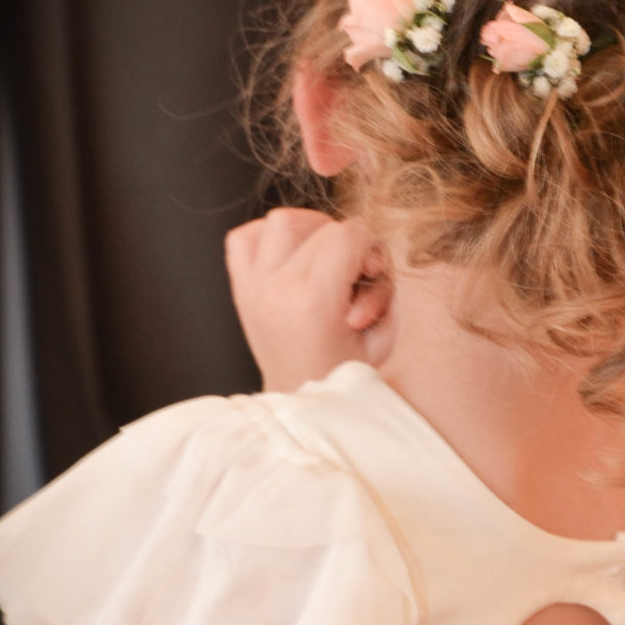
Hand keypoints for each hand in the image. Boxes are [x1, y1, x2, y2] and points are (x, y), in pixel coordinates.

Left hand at [224, 208, 391, 390]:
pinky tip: (289, 256)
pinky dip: (266, 237)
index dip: (370, 246)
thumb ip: (383, 284)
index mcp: (314, 302)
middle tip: (351, 274)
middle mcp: (278, 289)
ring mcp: (254, 288)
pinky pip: (243, 238)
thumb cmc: (347, 371)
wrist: (302, 403)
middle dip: (345, 242)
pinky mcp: (241, 290)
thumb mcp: (383, 333)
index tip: (369, 275)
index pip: (348, 233)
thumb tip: (366, 253)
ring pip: (280, 221)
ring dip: (307, 230)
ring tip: (322, 256)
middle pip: (320, 226)